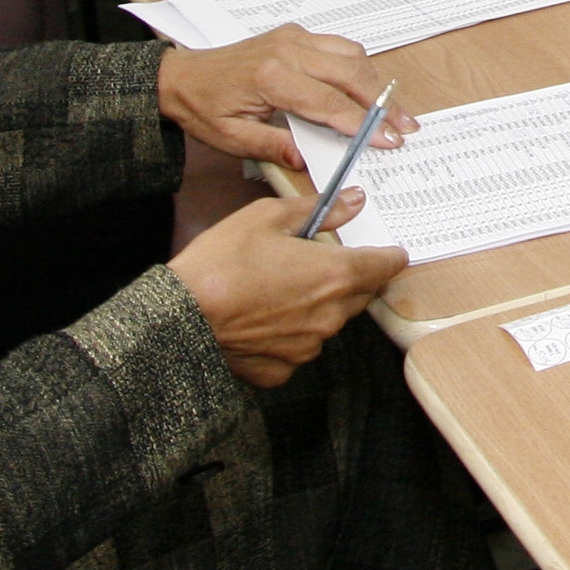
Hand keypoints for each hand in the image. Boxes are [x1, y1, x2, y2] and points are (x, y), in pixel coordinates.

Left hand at [158, 26, 416, 170]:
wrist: (180, 76)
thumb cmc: (203, 107)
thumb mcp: (232, 139)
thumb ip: (274, 147)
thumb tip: (309, 161)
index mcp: (271, 78)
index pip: (329, 102)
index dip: (362, 124)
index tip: (389, 140)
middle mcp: (287, 51)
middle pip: (351, 73)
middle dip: (382, 103)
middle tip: (406, 126)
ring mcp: (294, 38)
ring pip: (351, 54)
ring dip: (374, 83)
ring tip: (392, 112)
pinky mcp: (296, 34)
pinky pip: (339, 46)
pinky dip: (359, 67)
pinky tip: (367, 89)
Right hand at [167, 194, 409, 386]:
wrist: (180, 316)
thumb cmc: (221, 263)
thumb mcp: (267, 217)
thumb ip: (319, 210)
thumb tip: (354, 202)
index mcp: (335, 274)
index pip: (386, 266)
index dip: (388, 255)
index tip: (385, 251)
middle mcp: (330, 315)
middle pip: (360, 294)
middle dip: (348, 277)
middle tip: (316, 262)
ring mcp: (308, 346)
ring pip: (330, 321)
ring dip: (318, 305)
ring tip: (280, 288)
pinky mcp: (283, 367)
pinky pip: (300, 347)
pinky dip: (290, 333)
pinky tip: (264, 316)